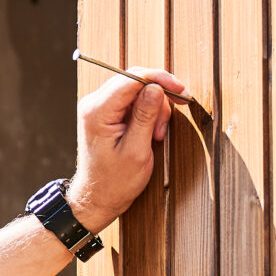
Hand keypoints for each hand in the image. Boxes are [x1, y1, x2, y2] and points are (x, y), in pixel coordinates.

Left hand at [66, 67, 183, 233]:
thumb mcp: (136, 151)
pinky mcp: (106, 113)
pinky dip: (147, 113)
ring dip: (154, 109)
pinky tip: (150, 133)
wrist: (97, 197)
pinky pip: (132, 101)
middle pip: (136, 80)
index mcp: (98, 111)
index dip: (160, 79)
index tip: (181, 91)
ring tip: (156, 136)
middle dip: (159, 98)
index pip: (132, 78)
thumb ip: (145, 116)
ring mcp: (98, 107)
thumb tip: (156, 87)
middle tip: (167, 124)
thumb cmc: (114, 182)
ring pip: (137, 90)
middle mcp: (94, 103)